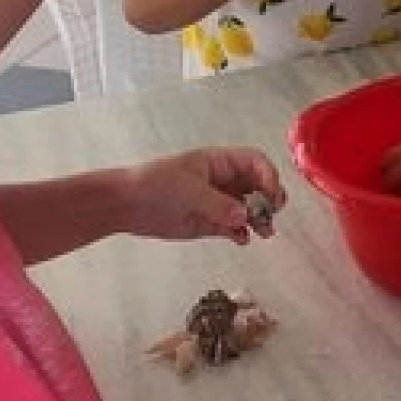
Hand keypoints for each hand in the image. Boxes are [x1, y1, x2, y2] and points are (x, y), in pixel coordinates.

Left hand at [117, 147, 286, 243]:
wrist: (128, 205)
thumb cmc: (154, 184)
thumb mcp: (188, 189)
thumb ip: (218, 203)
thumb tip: (243, 215)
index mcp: (219, 162)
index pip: (255, 162)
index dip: (268, 176)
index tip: (272, 196)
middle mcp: (223, 180)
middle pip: (258, 186)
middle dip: (269, 199)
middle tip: (271, 214)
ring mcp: (219, 202)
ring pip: (250, 209)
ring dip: (260, 219)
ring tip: (264, 232)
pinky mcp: (211, 222)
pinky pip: (235, 227)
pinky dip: (242, 233)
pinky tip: (241, 239)